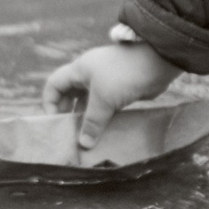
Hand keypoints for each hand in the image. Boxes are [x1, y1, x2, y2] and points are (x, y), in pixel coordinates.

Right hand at [41, 39, 180, 149]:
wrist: (158, 63)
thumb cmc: (124, 75)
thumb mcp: (104, 98)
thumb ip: (92, 122)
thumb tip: (83, 144)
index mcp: (79, 70)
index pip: (54, 85)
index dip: (50, 103)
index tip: (57, 122)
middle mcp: (89, 76)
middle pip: (69, 96)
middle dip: (68, 114)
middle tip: (71, 134)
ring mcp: (105, 83)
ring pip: (88, 104)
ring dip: (87, 119)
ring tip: (86, 138)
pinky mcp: (119, 92)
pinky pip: (105, 108)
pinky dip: (102, 119)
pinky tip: (103, 133)